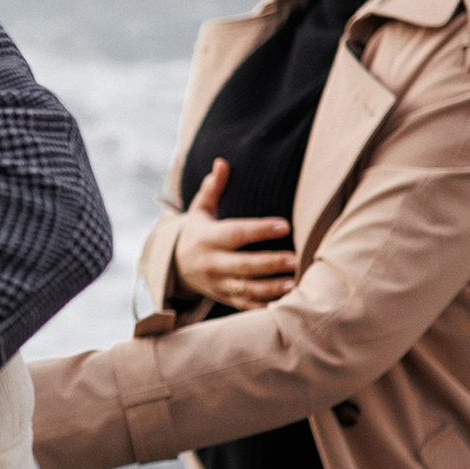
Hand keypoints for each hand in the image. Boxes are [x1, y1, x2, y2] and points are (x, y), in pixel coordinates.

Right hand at [173, 159, 297, 310]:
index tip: (284, 225)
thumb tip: (222, 162)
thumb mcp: (200, 210)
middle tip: (295, 259)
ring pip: (245, 288)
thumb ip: (212, 188)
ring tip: (293, 282)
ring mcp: (217, 283)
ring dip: (270, 288)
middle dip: (269, 263)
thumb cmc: (197, 232)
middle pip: (242, 265)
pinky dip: (263, 306)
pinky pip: (245, 305)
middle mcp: (211, 263)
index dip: (260, 230)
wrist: (174, 266)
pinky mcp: (224, 297)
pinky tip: (285, 301)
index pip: (236, 234)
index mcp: (207, 238)